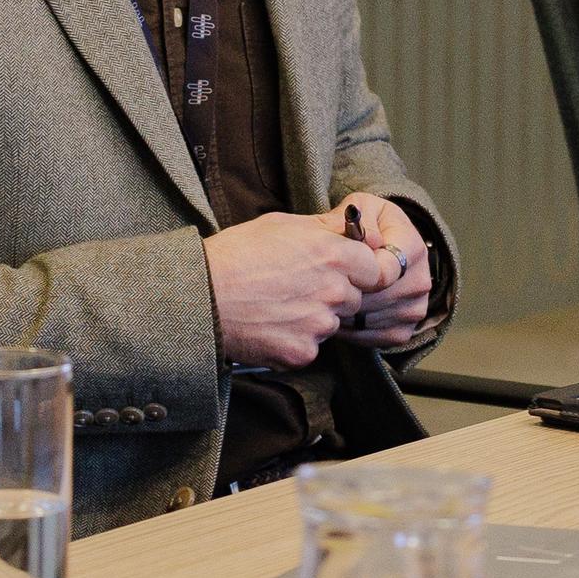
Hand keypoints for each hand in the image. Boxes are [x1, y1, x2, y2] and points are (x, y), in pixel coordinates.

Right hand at [201, 212, 386, 368]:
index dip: (360, 270)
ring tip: (278, 305)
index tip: (344, 271)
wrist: (201, 297)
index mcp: (334, 255)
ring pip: (331, 323)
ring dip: (314, 317)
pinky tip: (270, 325)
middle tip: (298, 288)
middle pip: (353, 298)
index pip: (377, 269)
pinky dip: (295, 340)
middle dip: (334, 294)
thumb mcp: (282, 225)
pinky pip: (311, 347)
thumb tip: (351, 227)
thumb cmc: (235, 255)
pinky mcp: (303, 352)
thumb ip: (324, 229)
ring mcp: (320, 325)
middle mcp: (334, 291)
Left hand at [337, 192, 434, 348]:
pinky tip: (340, 315)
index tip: (339, 268)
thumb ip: (361, 216)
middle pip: (378, 298)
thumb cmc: (366, 226)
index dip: (357, 273)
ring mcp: (416, 307)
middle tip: (324, 288)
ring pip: (374, 319)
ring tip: (329, 301)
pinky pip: (376, 339)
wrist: (380, 249)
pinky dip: (354, 331)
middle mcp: (420, 279)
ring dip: (347, 314)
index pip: (386, 271)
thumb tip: (370, 240)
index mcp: (413, 247)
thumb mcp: (362, 208)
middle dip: (348, 294)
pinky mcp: (406, 330)